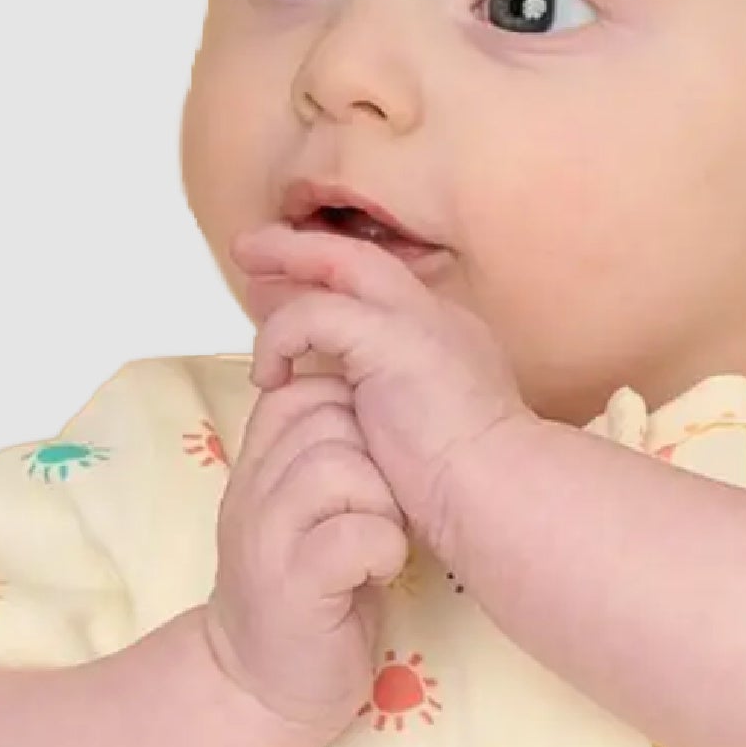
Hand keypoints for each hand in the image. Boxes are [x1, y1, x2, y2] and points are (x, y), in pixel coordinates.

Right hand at [202, 369, 408, 746]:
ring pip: (341, 468)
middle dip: (375, 459)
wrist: (259, 688)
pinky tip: (379, 573)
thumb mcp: (299, 516)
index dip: (350, 414)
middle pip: (328, 420)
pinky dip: (385, 549)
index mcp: (255, 470)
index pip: (299, 392)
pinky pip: (357, 532)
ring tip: (379, 542)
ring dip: (383, 505)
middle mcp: (251, 494)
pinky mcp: (296, 586)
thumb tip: (367, 398)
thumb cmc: (305, 597)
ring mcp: (267, 539)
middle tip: (378, 512)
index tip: (367, 468)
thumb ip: (317, 462)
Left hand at [231, 222, 533, 556]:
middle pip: (361, 261)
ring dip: (288, 265)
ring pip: (340, 264)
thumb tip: (346, 414)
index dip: (335, 285)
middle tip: (253, 250)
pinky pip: (315, 313)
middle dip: (305, 250)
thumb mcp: (419, 438)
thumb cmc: (463, 493)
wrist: (499, 496)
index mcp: (448, 342)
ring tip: (246, 274)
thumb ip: (387, 413)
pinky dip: (283, 337)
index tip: (290, 292)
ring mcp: (417, 321)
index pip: (383, 294)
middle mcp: (438, 319)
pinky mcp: (390, 338)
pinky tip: (268, 375)